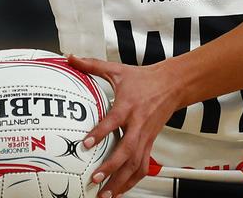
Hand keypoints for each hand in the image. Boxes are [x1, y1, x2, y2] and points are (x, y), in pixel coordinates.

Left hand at [67, 55, 184, 197]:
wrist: (172, 85)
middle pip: (126, 150)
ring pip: (135, 164)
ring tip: (105, 195)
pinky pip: (142, 167)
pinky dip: (132, 182)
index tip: (86, 144)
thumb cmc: (144, 79)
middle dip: (110, 167)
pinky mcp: (150, 143)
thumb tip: (70, 57)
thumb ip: (92, 65)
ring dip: (120, 181)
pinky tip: (120, 191)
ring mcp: (146, 137)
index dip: (100, 133)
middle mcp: (138, 124)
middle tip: (95, 179)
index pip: (113, 122)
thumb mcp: (117, 70)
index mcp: (128, 106)